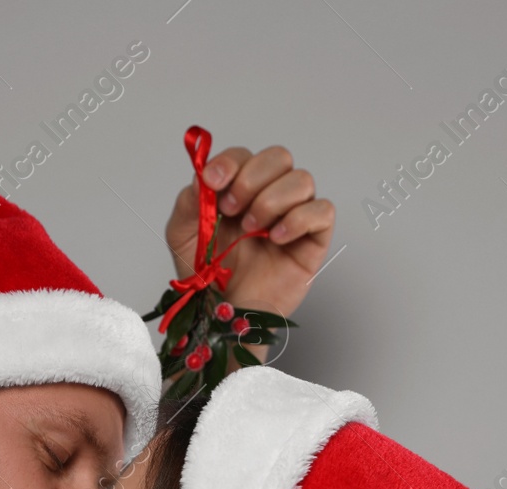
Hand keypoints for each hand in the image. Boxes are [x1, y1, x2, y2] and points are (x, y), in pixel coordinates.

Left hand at [164, 142, 335, 352]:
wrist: (223, 315)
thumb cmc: (207, 277)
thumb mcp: (183, 236)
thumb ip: (189, 202)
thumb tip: (202, 175)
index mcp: (238, 189)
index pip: (244, 156)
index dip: (230, 162)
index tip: (213, 182)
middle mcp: (268, 196)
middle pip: (279, 157)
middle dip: (252, 179)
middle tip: (232, 209)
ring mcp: (293, 216)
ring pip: (302, 180)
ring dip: (272, 200)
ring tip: (253, 230)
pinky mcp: (312, 240)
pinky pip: (323, 211)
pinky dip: (300, 219)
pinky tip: (277, 238)